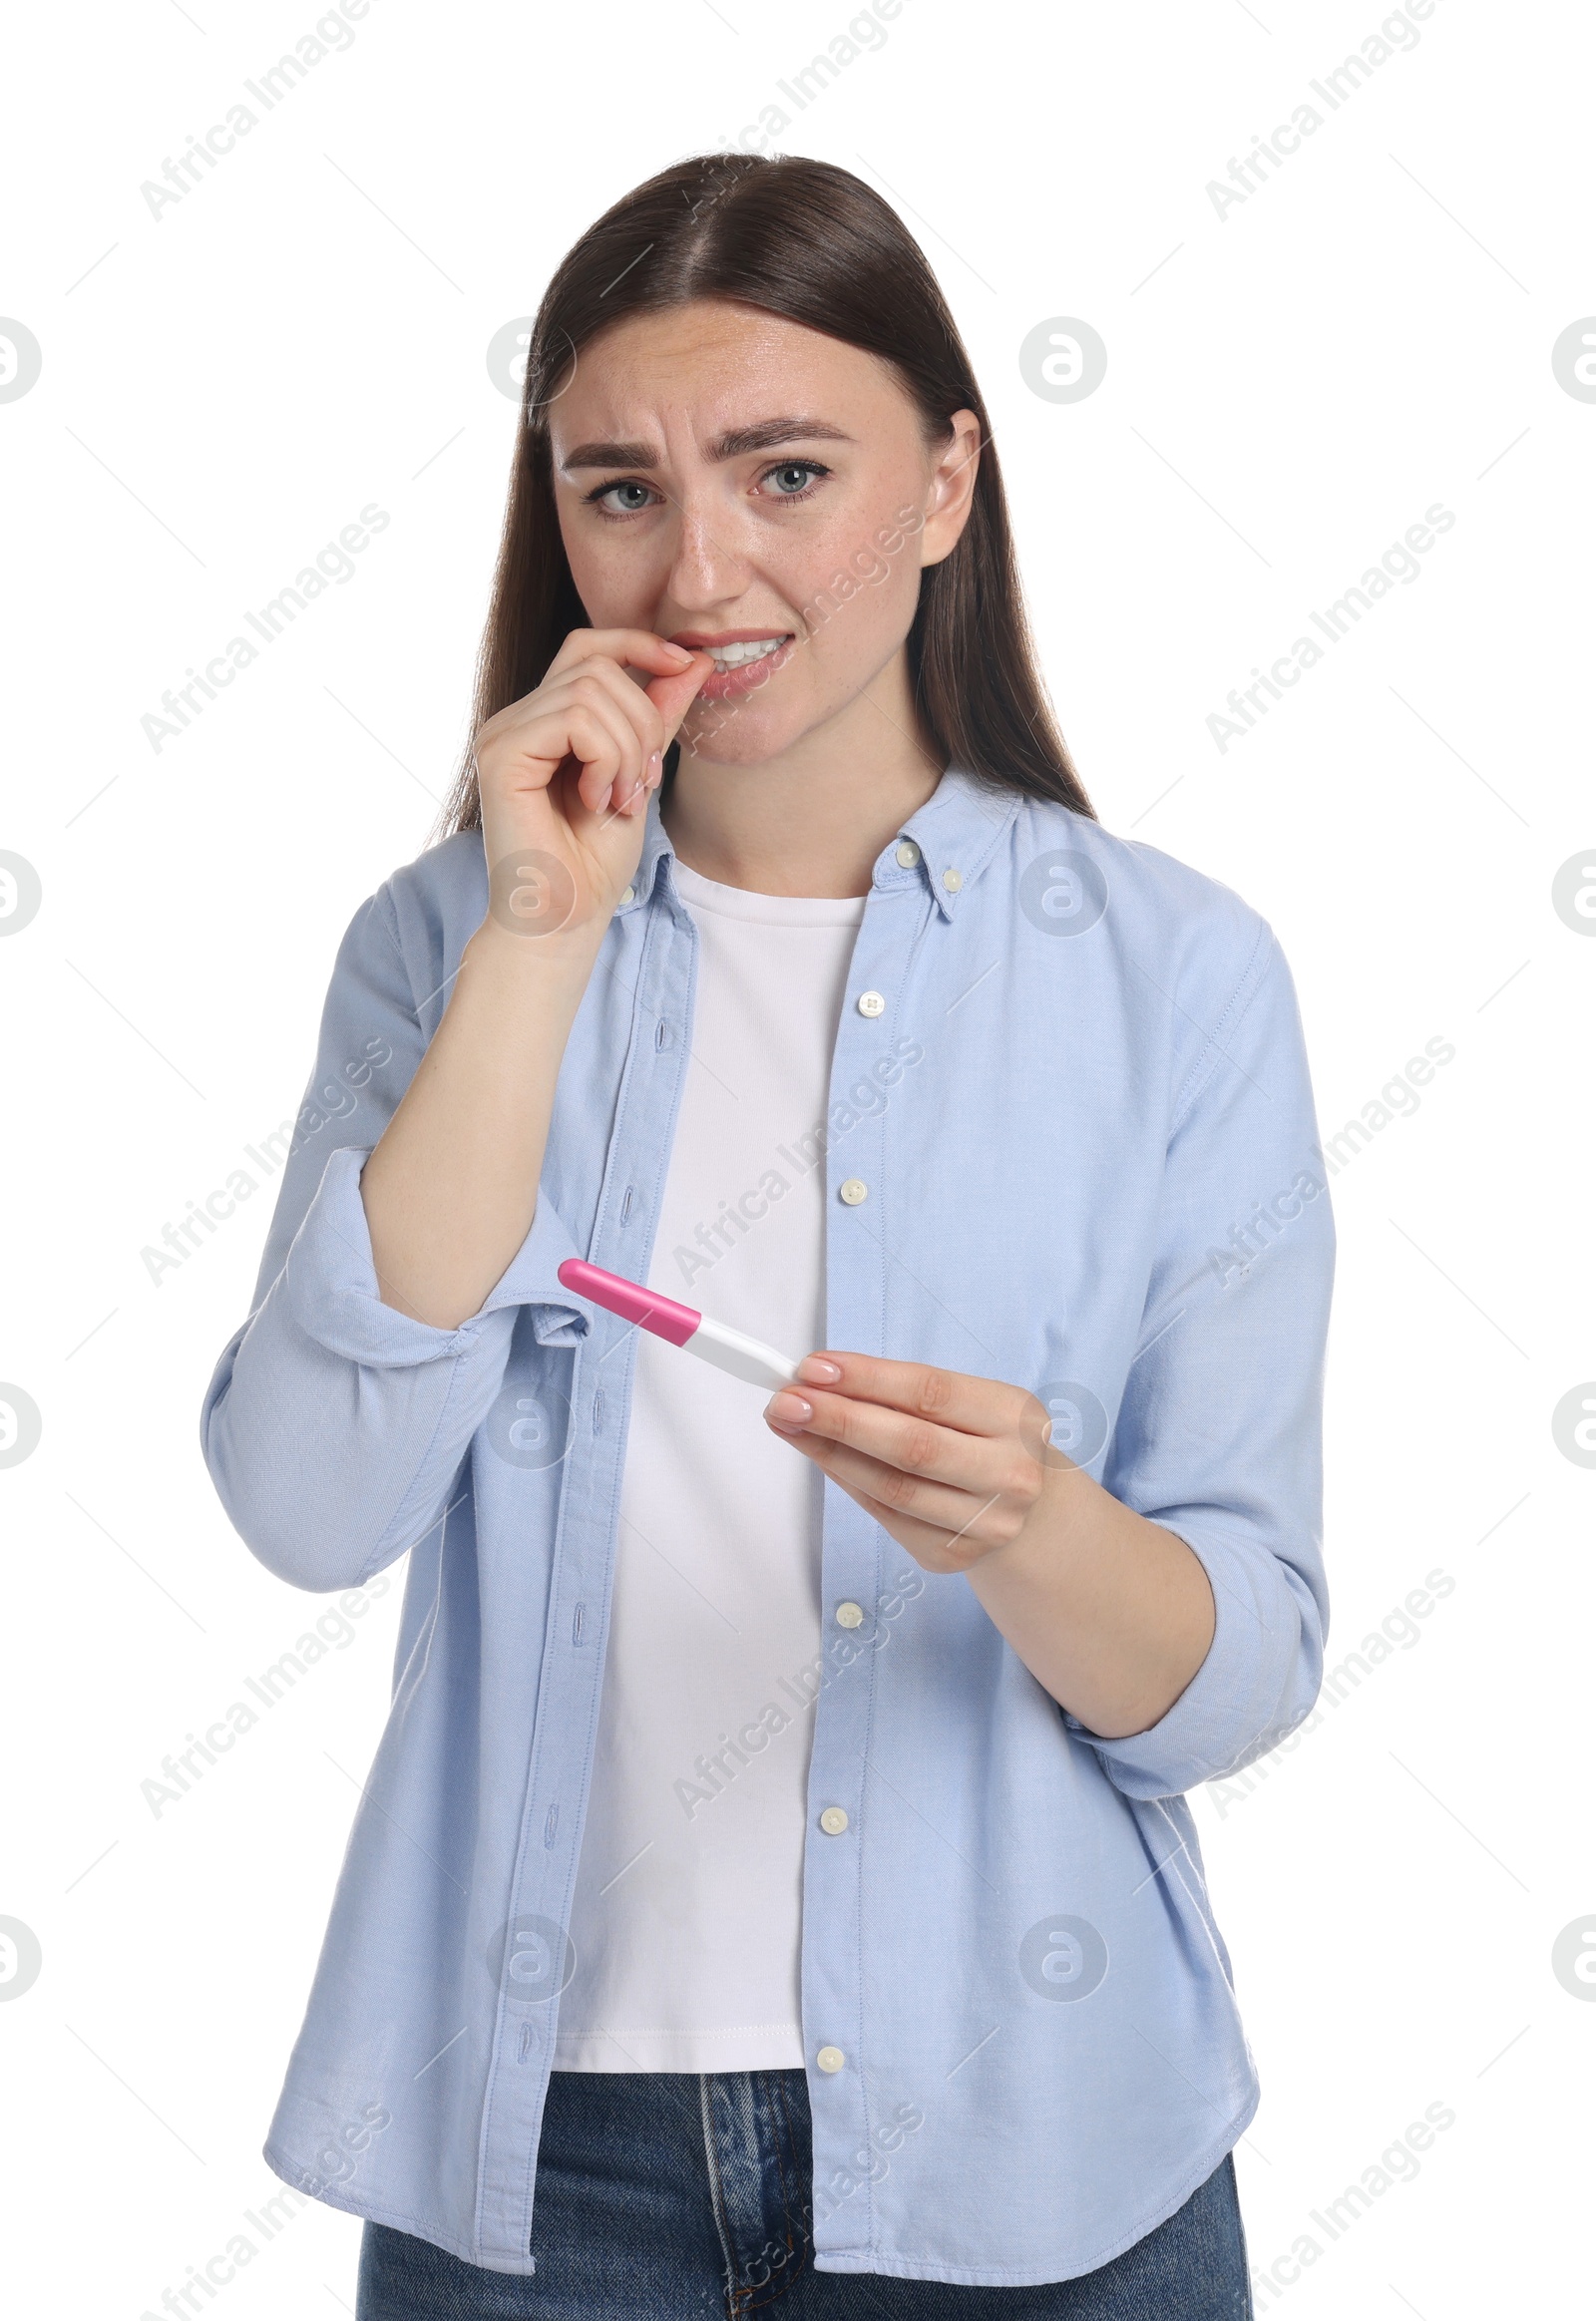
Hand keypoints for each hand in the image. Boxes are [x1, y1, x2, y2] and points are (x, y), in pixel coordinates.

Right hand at [472, 628, 711, 941]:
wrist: (564, 919)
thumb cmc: (594, 862)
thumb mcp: (641, 775)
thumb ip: (658, 718)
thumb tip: (694, 661)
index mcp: (546, 720)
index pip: (587, 646)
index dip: (637, 644)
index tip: (685, 664)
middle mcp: (517, 719)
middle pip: (598, 667)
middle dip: (643, 721)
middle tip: (644, 783)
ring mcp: (503, 734)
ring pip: (591, 691)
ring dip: (628, 748)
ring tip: (620, 799)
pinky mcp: (500, 754)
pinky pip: (574, 720)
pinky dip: (605, 759)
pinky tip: (596, 800)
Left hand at [764, 1350, 1216, 1735]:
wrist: (1034, 1513)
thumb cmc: (986, 1439)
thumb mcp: (970, 1403)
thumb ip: (903, 1391)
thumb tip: (818, 1377)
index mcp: (1015, 1416)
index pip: (931, 1392)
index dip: (867, 1379)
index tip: (813, 1366)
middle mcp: (1009, 1472)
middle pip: (910, 1445)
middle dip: (839, 1419)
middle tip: (785, 1400)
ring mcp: (984, 1522)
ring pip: (891, 1487)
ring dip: (830, 1453)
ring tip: (790, 1424)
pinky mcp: (952, 1556)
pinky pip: (887, 1515)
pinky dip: (848, 1483)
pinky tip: (821, 1456)